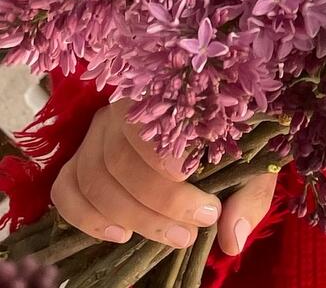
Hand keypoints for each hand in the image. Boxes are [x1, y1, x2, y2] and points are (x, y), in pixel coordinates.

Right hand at [51, 99, 276, 256]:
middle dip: (157, 206)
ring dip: (130, 216)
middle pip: (121, 159)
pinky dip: (87, 216)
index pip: (154, 131)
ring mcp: (97, 131)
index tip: (208, 208)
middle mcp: (123, 107)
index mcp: (168, 94)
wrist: (211, 128)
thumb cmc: (233, 140)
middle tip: (190, 231)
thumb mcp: (252, 161)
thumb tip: (232, 238)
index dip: (175, 174)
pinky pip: (66, 188)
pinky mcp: (79, 156)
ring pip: (93, 176)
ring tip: (172, 237)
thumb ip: (249, 194)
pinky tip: (120, 235)